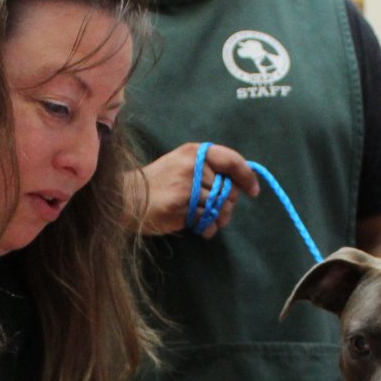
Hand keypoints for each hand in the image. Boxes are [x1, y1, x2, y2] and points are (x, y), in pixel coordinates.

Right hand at [133, 142, 259, 236]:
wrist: (127, 198)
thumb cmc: (158, 183)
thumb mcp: (182, 165)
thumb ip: (208, 170)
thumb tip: (239, 186)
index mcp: (194, 153)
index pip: (231, 161)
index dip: (246, 177)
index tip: (253, 191)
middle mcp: (192, 166)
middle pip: (229, 189)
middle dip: (228, 204)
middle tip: (219, 211)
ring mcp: (186, 186)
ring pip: (220, 207)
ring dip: (219, 218)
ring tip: (207, 220)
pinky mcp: (180, 205)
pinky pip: (207, 220)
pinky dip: (208, 228)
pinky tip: (200, 227)